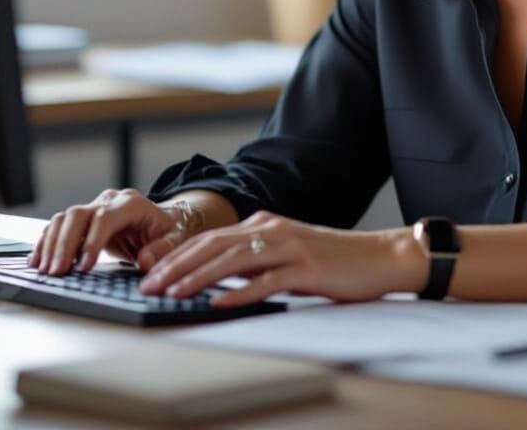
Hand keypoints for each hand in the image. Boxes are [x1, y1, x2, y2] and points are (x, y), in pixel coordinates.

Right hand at [29, 188, 198, 275]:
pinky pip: (59, 226)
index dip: (92, 240)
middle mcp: (109, 202)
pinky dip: (46, 242)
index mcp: (131, 204)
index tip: (84, 266)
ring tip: (45, 270)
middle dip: (65, 244)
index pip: (105, 217)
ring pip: (64, 219)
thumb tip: (145, 260)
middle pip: (78, 215)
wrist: (163, 220)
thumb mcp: (176, 239)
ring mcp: (94, 208)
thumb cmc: (169, 230)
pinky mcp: (83, 220)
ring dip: (51, 244)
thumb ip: (163, 250)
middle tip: (57, 272)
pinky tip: (39, 260)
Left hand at [137, 210, 426, 308]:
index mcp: (265, 224)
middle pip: (214, 245)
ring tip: (172, 292)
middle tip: (147, 284)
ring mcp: (290, 247)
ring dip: (198, 277)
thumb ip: (255, 259)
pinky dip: (240, 291)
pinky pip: (267, 281)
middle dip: (176, 264)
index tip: (149, 272)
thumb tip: (216, 277)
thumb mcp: (287, 253)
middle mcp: (272, 230)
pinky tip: (219, 302)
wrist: (379, 256)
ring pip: (233, 259)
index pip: (211, 237)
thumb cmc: (332, 260)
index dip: (177, 254)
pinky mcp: (306, 268)